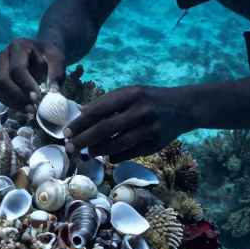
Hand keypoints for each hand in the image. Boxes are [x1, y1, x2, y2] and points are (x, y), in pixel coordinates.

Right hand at [0, 37, 66, 107]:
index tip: (37, 98)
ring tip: (30, 109)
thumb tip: (53, 92)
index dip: (26, 85)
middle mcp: (3, 56)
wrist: (43, 53)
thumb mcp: (57, 60)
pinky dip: (10, 104)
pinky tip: (24, 107)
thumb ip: (56, 74)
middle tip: (33, 107)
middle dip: (18, 96)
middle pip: (3, 80)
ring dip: (14, 102)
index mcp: (17, 46)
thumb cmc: (49, 55)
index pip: (17, 69)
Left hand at [65, 85, 190, 161]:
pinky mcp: (155, 144)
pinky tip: (108, 155)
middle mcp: (140, 111)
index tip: (66, 132)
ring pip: (116, 144)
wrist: (183, 107)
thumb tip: (80, 112)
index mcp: (130, 94)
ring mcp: (149, 129)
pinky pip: (129, 153)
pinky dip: (115, 155)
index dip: (80, 123)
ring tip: (87, 152)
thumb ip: (106, 102)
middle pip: (104, 129)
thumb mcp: (129, 93)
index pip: (98, 110)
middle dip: (84, 140)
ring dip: (98, 150)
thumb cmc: (149, 99)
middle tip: (70, 147)